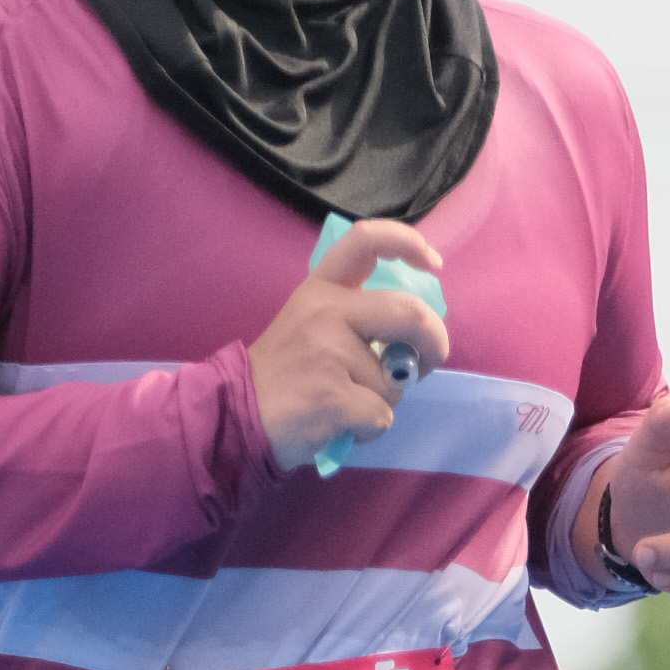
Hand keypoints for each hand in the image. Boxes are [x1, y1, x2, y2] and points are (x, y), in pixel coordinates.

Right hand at [247, 218, 446, 472]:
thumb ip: (354, 318)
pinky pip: (380, 416)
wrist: (234, 414)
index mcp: (321, 289)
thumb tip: (412, 338)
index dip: (408, 243)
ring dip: (383, 401)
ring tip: (347, 405)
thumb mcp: (307, 324)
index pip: (365, 240)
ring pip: (394, 381)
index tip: (432, 263)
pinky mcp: (333, 396)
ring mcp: (329, 354)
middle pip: (410, 314)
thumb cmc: (281, 375)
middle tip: (428, 362)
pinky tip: (341, 426)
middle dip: (435, 342)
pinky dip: (369, 429)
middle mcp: (326, 312)